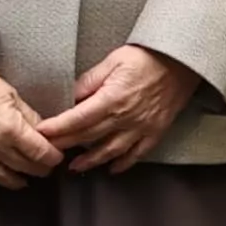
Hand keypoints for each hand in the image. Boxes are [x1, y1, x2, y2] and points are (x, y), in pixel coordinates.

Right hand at [0, 57, 66, 190]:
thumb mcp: (11, 93)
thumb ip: (28, 116)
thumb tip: (43, 132)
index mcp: (10, 127)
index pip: (40, 152)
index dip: (52, 158)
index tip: (56, 157)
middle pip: (24, 167)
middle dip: (39, 169)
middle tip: (44, 167)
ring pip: (1, 178)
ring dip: (16, 180)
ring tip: (23, 179)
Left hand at [37, 45, 199, 174]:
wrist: (182, 61)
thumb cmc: (148, 57)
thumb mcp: (113, 60)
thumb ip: (91, 80)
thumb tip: (72, 96)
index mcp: (113, 98)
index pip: (78, 118)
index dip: (58, 128)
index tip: (43, 133)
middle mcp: (126, 117)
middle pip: (89, 136)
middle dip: (67, 145)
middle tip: (49, 152)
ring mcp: (142, 127)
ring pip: (111, 151)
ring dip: (91, 161)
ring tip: (75, 167)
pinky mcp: (155, 131)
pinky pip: (137, 153)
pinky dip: (123, 163)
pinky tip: (112, 168)